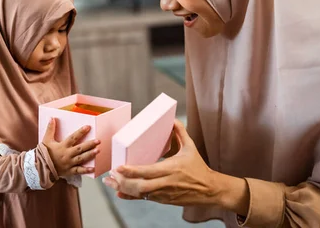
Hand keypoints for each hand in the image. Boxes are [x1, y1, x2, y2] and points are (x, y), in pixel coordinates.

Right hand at [42, 118, 99, 176]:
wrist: (41, 167)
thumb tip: (51, 118)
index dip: (80, 132)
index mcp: (62, 146)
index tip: (88, 127)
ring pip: (81, 158)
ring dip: (90, 155)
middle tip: (98, 141)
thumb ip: (50, 129)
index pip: (73, 137)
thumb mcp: (46, 139)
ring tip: (98, 150)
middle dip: (90, 144)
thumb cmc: (44, 153)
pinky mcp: (70, 171)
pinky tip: (93, 168)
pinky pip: (79, 170)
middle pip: (80, 148)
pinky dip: (86, 170)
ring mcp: (69, 163)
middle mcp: (67, 154)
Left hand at [103, 120, 224, 206]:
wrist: (210, 190)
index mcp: (172, 168)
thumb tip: (173, 119)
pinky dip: (130, 196)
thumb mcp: (190, 148)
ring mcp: (164, 193)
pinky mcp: (163, 200)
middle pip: (141, 186)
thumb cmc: (198, 167)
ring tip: (110, 183)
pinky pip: (144, 199)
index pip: (148, 171)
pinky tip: (119, 192)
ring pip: (140, 194)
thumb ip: (181, 133)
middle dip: (123, 182)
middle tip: (110, 175)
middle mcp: (166, 183)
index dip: (132, 171)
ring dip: (123, 189)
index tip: (119, 167)